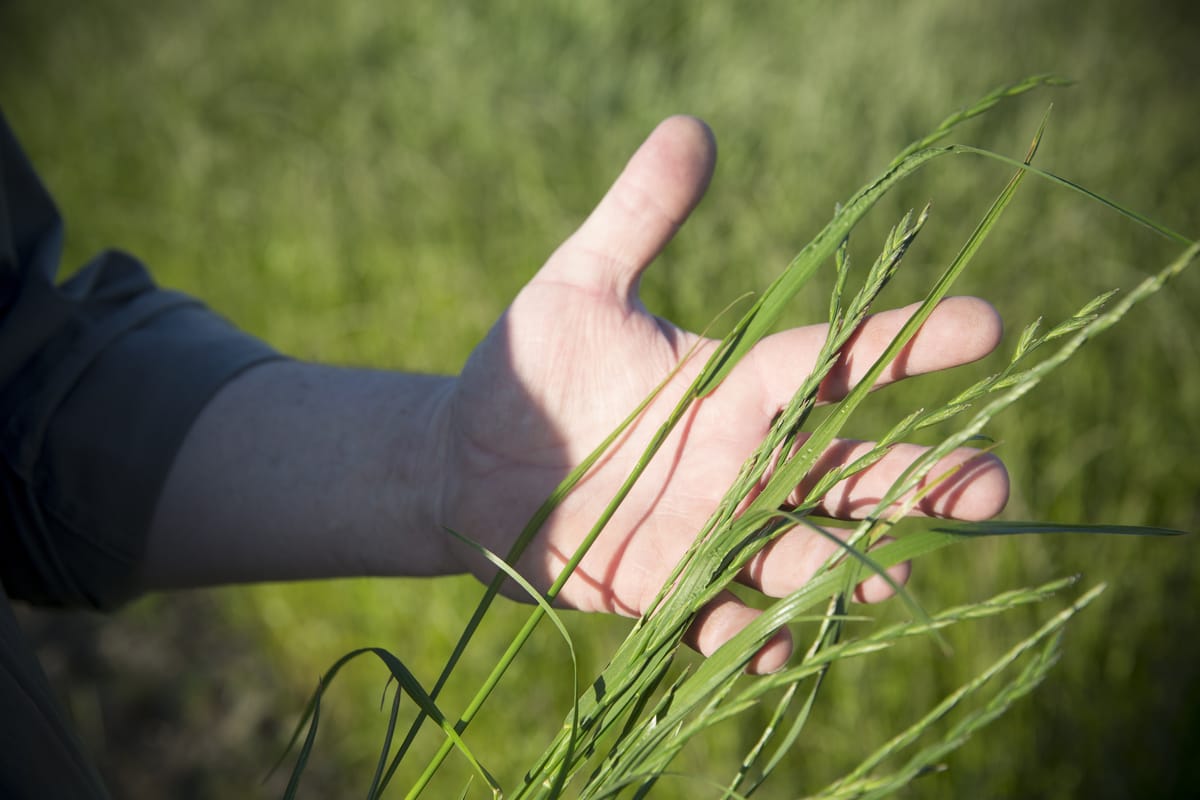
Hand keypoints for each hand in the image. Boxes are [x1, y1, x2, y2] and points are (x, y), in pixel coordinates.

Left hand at [435, 116, 1009, 672]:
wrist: (462, 458)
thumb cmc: (530, 367)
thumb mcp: (580, 282)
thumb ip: (639, 213)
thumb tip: (692, 125)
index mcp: (737, 383)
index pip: (840, 358)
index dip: (911, 342)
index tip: (989, 323)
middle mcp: (742, 460)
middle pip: (852, 472)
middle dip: (923, 482)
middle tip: (991, 484)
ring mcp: (707, 529)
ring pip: (802, 551)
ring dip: (848, 565)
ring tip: (886, 573)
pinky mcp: (663, 587)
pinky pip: (722, 617)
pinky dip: (748, 634)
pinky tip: (768, 643)